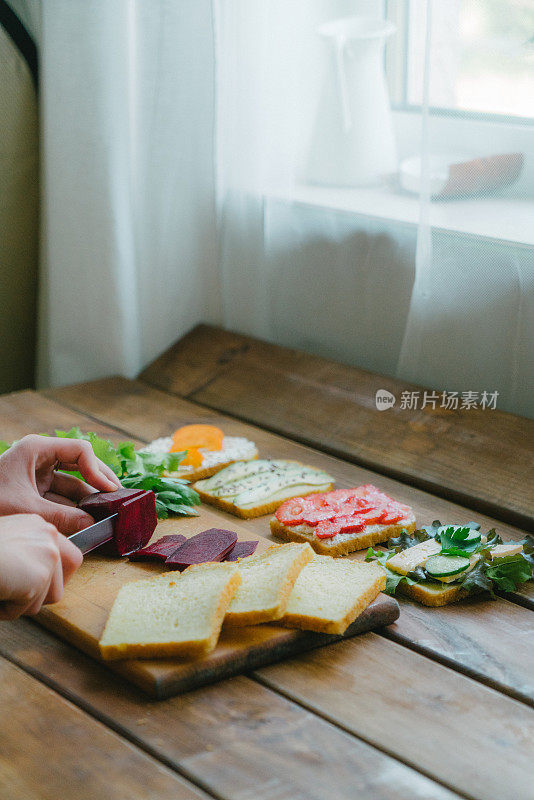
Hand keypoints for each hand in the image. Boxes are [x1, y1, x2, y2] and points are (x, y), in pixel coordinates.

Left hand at [0, 434, 121, 533]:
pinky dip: (73, 508)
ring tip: (106, 513)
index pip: (79, 451)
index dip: (98, 469)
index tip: (109, 490)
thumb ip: (61, 517)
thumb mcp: (25, 509)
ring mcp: (37, 475)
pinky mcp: (34, 491)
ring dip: (88, 499)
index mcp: (36, 449)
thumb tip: (92, 525)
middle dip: (98, 482)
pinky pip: (61, 497)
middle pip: (80, 465)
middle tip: (117, 499)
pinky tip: (87, 520)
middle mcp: (40, 458)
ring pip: (72, 484)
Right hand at [0, 514, 82, 619]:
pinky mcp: (39, 577)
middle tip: (19, 594)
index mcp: (37, 524)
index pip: (68, 554)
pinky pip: (28, 608)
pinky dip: (8, 610)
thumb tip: (41, 580)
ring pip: (49, 597)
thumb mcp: (5, 542)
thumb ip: (25, 552)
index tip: (39, 584)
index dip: (56, 575)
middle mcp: (48, 534)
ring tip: (0, 588)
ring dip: (22, 602)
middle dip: (46, 591)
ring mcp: (47, 554)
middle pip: (67, 575)